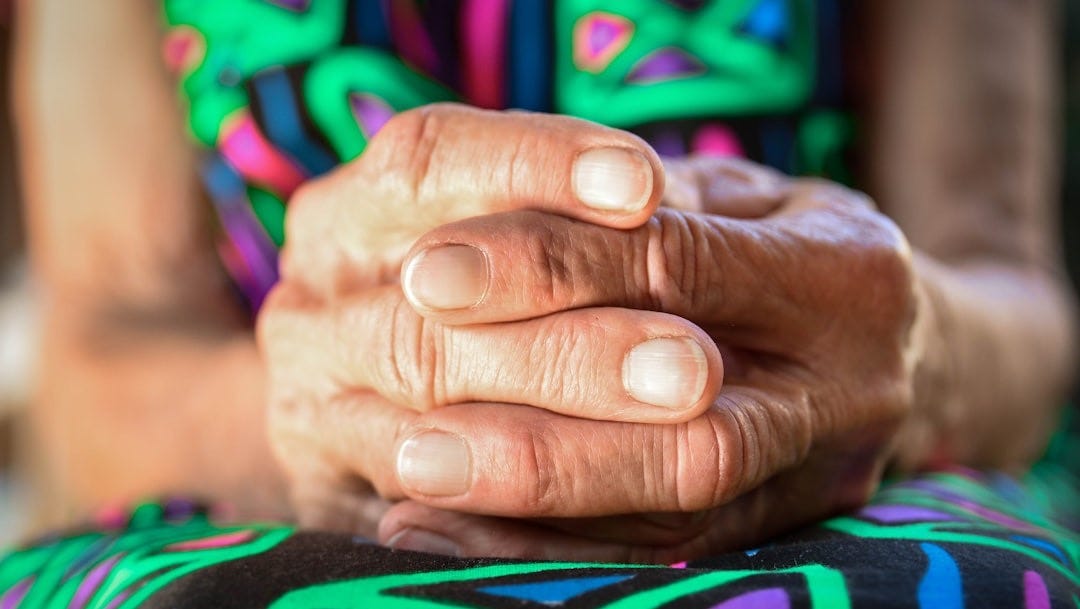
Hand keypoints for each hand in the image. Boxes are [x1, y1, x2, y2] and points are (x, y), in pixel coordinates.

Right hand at [258, 104, 732, 535]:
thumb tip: (654, 199)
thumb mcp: (499, 230)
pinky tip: (631, 524)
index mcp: (345, 216)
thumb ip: (559, 219)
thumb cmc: (467, 296)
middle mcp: (311, 310)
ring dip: (557, 440)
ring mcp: (313, 412)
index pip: (427, 162)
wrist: (350, 397)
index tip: (647, 188)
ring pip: (428, 430)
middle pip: (429, 311)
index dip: (536, 168)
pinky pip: (432, 530)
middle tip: (693, 358)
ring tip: (679, 418)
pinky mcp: (334, 506)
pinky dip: (528, 533)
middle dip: (568, 334)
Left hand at [372, 157, 921, 561]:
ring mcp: (829, 472)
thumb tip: (489, 227)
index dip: (550, 269)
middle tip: (411, 438)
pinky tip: (461, 540)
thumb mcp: (741, 195)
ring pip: (681, 514)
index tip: (429, 274)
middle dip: (541, 438)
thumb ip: (643, 208)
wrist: (902, 338)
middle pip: (690, 431)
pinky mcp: (797, 528)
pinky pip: (676, 557)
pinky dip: (563, 553)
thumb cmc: (792, 241)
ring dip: (540, 516)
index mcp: (845, 271)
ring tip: (418, 500)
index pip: (677, 266)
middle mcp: (850, 386)